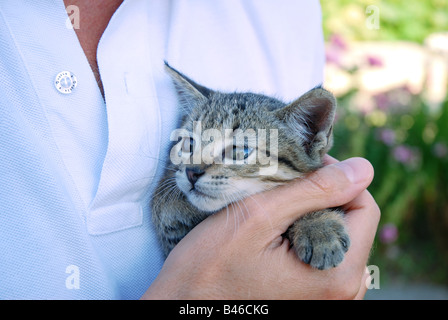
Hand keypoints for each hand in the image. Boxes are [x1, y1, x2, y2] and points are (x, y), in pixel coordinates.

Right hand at [141, 157, 378, 298]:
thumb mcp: (259, 217)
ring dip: (312, 211)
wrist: (184, 304)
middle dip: (322, 195)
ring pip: (338, 232)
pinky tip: (276, 228)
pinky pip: (323, 249)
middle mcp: (343, 289)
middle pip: (353, 220)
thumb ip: (315, 191)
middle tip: (282, 186)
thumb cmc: (211, 266)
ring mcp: (328, 293)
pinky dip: (305, 229)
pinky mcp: (312, 291)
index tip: (300, 168)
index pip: (366, 206)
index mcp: (337, 272)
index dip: (337, 177)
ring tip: (276, 207)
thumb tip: (363, 168)